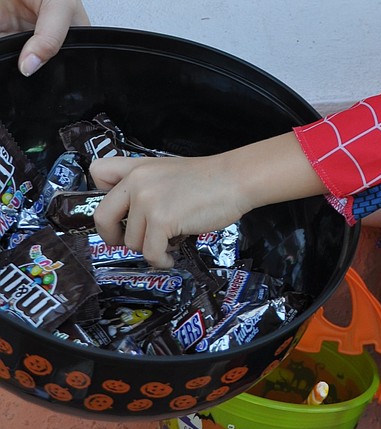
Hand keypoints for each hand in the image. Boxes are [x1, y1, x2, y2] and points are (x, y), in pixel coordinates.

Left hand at [0, 0, 88, 73]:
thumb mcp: (59, 2)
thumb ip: (50, 37)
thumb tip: (31, 67)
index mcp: (69, 39)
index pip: (64, 70)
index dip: (50, 76)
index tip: (33, 70)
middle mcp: (42, 43)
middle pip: (33, 72)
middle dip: (23, 71)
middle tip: (17, 58)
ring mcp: (16, 40)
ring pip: (8, 67)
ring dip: (4, 61)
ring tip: (7, 35)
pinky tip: (0, 32)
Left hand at [91, 152, 252, 267]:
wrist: (235, 179)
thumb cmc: (209, 180)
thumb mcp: (168, 171)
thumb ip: (146, 185)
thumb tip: (131, 216)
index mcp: (137, 168)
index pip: (97, 174)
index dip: (100, 195)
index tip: (116, 210)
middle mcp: (137, 182)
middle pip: (102, 217)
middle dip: (112, 236)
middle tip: (125, 241)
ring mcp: (148, 202)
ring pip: (131, 241)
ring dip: (149, 248)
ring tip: (170, 240)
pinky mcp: (162, 221)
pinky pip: (150, 253)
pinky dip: (161, 260)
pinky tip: (171, 255)